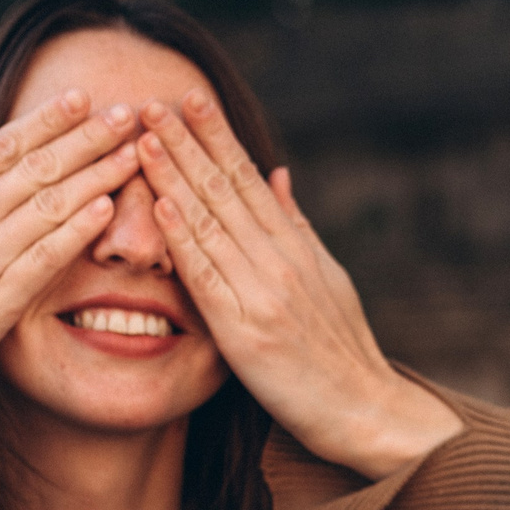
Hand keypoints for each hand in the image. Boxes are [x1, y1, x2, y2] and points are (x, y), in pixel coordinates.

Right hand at [0, 92, 141, 382]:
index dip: (44, 121)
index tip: (80, 98)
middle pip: (33, 169)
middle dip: (84, 137)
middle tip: (127, 112)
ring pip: (46, 207)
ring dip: (95, 176)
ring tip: (133, 153)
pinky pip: (43, 259)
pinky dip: (76, 231)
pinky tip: (108, 208)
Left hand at [136, 89, 459, 478]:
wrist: (365, 409)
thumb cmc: (341, 350)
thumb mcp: (328, 276)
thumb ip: (296, 225)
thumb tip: (276, 172)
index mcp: (296, 247)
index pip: (249, 179)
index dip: (217, 137)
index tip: (190, 99)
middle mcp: (281, 261)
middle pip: (226, 190)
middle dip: (187, 142)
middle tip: (151, 100)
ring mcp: (264, 294)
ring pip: (212, 224)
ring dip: (175, 176)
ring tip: (144, 137)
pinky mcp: (247, 332)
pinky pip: (209, 278)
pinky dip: (184, 239)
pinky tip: (161, 206)